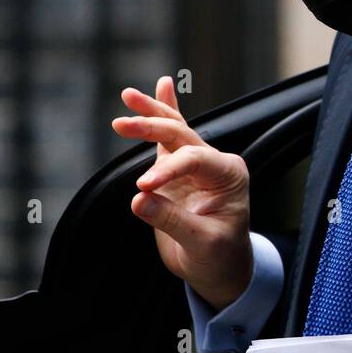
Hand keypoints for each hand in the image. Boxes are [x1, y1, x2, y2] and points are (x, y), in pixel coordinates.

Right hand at [111, 76, 253, 309]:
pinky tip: (163, 84)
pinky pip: (169, 139)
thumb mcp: (201, 243)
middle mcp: (215, 163)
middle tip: (121, 123)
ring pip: (173, 130)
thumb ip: (172, 220)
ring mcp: (196, 164)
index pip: (194, 159)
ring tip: (128, 96)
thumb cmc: (219, 257)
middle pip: (181, 135)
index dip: (167, 170)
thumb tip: (139, 200)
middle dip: (151, 126)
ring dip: (151, 113)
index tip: (142, 188)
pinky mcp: (177, 171)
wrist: (221, 268)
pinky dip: (164, 112)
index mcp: (229, 175)